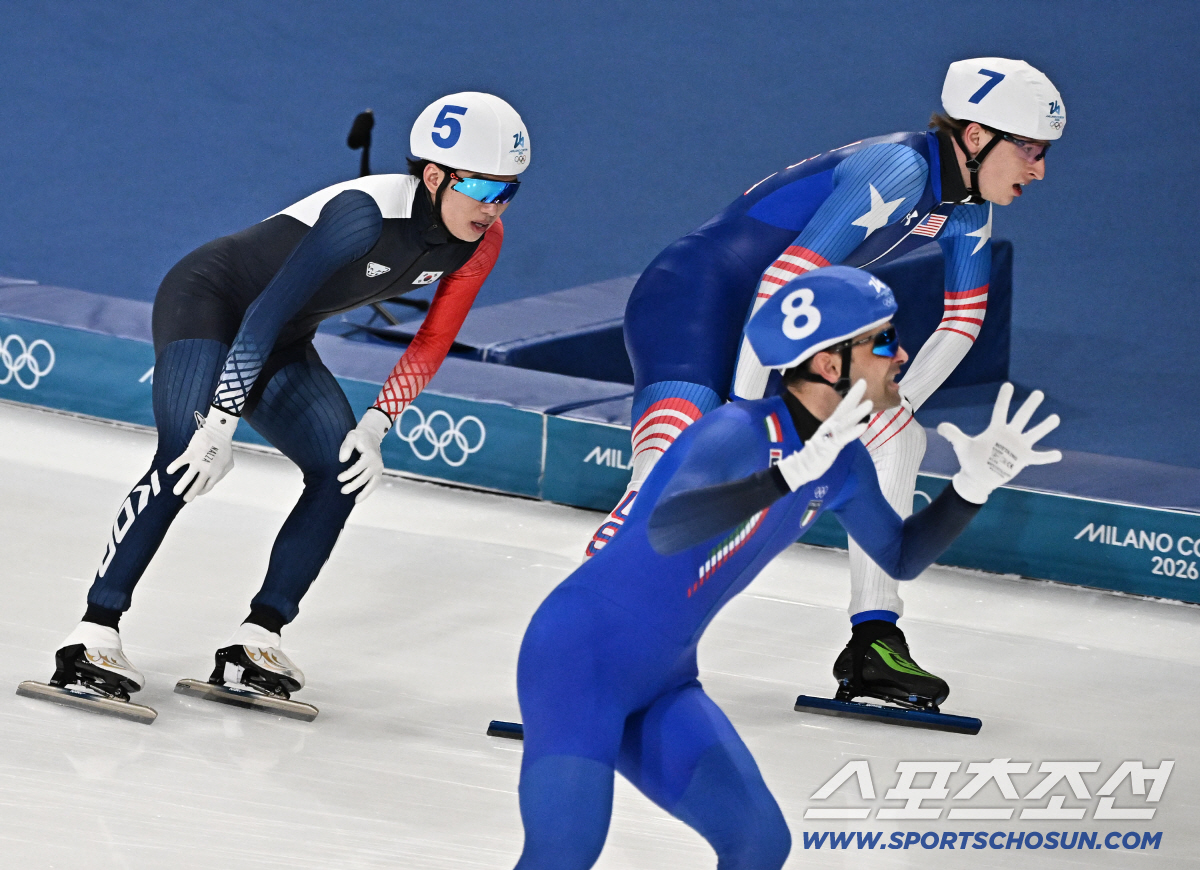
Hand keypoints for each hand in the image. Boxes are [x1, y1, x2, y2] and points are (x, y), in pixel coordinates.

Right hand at [167, 405, 238, 502]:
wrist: (219, 433)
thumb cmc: (224, 448)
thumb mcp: (229, 463)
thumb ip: (222, 473)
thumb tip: (215, 480)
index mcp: (216, 474)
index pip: (207, 487)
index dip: (201, 491)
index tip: (196, 493)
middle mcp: (207, 471)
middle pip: (197, 487)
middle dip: (190, 495)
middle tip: (185, 499)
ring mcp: (199, 463)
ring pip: (187, 478)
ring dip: (180, 486)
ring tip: (175, 492)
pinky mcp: (191, 454)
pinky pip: (180, 462)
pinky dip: (174, 467)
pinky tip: (169, 471)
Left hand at [337, 407, 390, 502]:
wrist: (371, 435)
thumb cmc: (359, 436)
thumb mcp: (351, 436)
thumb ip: (346, 447)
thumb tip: (342, 460)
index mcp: (370, 455)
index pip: (359, 467)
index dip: (349, 474)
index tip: (339, 478)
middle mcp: (376, 463)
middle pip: (365, 477)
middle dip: (354, 485)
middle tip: (342, 491)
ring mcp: (379, 468)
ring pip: (372, 483)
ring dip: (364, 493)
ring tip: (355, 501)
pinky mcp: (379, 472)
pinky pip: (374, 484)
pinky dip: (368, 491)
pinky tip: (359, 498)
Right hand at [777, 379, 872, 490]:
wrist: (801, 467)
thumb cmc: (816, 455)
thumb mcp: (830, 440)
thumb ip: (839, 431)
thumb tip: (848, 424)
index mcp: (831, 425)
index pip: (843, 408)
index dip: (853, 396)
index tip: (861, 382)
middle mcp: (830, 427)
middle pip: (843, 409)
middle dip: (854, 395)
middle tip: (863, 381)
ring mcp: (829, 436)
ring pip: (844, 422)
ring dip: (856, 412)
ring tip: (869, 403)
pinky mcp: (829, 447)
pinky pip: (843, 438)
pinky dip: (853, 432)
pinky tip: (863, 426)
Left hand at [937, 383, 1061, 504]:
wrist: (978, 476)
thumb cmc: (970, 459)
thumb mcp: (961, 445)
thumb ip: (953, 435)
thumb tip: (939, 426)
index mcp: (995, 429)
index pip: (1000, 410)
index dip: (1003, 398)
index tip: (1008, 385)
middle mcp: (1009, 434)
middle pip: (1021, 417)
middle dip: (1030, 406)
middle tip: (1039, 393)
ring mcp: (1018, 446)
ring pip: (1034, 433)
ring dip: (1045, 426)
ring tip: (1055, 418)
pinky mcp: (1023, 459)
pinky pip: (1038, 457)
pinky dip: (1048, 457)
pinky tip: (1058, 454)